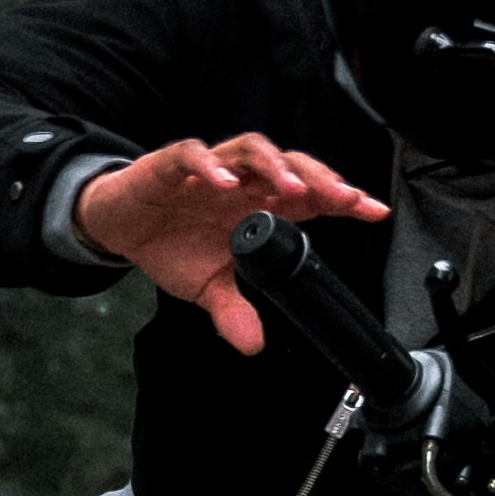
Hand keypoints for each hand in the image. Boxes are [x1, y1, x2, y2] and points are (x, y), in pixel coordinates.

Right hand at [73, 131, 387, 356]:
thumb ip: (233, 311)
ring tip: (289, 188)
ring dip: (274, 166)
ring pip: (251, 150)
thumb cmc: (170, 244)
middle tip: (342, 198)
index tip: (374, 211)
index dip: (344, 199)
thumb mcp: (205, 287)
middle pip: (290, 165)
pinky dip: (209, 165)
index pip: (310, 196)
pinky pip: (193, 155)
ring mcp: (210, 168)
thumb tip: (252, 346)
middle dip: (319, 178)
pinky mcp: (172, 164)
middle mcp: (242, 181)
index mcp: (258, 206)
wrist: (119, 225)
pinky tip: (221, 183)